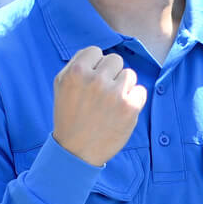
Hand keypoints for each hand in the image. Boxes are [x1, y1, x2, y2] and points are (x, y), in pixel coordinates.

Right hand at [52, 46, 145, 166]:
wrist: (76, 151)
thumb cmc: (69, 115)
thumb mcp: (62, 84)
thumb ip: (77, 63)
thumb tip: (99, 53)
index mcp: (76, 71)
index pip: (96, 51)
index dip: (94, 66)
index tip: (90, 82)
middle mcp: (95, 80)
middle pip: (115, 60)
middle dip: (110, 75)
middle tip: (101, 95)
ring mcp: (114, 94)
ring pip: (130, 74)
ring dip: (123, 87)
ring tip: (110, 104)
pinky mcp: (129, 108)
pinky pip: (140, 91)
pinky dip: (134, 101)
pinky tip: (120, 112)